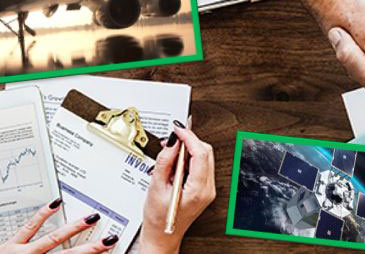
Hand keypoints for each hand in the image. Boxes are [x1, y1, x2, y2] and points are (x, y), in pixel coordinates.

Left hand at [0, 199, 117, 253]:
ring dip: (73, 229)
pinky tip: (54, 204)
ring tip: (90, 218)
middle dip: (90, 248)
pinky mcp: (9, 247)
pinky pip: (28, 228)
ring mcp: (21, 253)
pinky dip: (43, 215)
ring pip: (52, 239)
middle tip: (108, 240)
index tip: (106, 250)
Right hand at [139, 121, 215, 253]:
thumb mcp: (156, 187)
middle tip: (173, 138)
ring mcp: (208, 189)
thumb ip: (165, 162)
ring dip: (189, 149)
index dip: (189, 137)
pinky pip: (201, 166)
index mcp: (198, 190)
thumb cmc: (158, 219)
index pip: (200, 153)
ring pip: (205, 157)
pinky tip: (176, 162)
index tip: (178, 129)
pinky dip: (189, 159)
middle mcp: (207, 189)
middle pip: (206, 153)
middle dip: (190, 141)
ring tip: (170, 152)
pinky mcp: (204, 188)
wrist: (162, 236)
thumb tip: (172, 142)